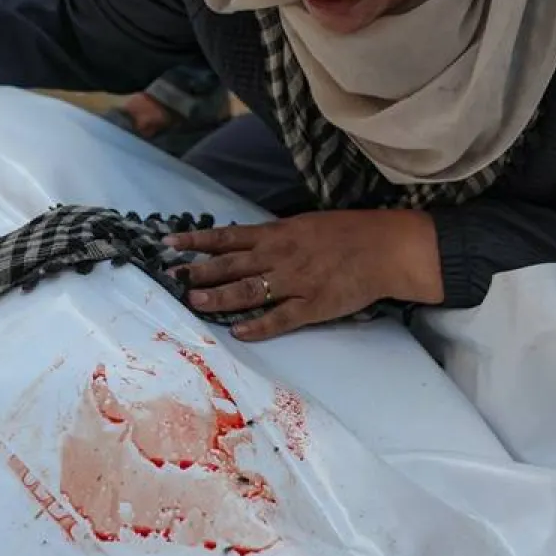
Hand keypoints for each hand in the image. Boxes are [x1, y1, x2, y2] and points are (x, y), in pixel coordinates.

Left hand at [167, 210, 442, 340]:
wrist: (386, 248)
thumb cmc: (348, 233)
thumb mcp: (306, 225)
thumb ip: (276, 236)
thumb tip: (246, 244)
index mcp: (278, 234)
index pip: (228, 237)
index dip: (198, 240)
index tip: (170, 241)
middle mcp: (280, 256)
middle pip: (231, 264)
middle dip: (199, 271)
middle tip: (172, 276)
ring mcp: (295, 282)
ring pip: (249, 291)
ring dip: (219, 296)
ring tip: (194, 301)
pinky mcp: (313, 306)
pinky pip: (280, 318)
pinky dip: (258, 326)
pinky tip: (238, 331)